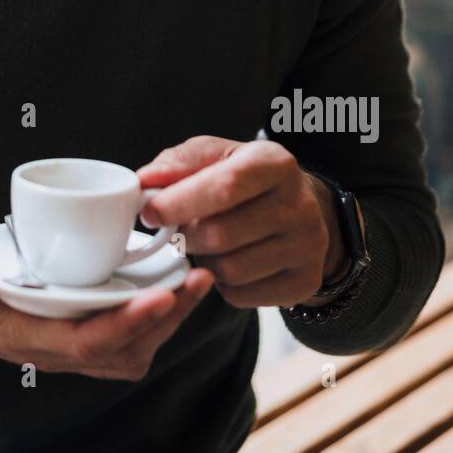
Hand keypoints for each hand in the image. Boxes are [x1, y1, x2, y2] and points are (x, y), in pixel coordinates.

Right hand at [0, 226, 214, 380]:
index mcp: (20, 332)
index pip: (87, 343)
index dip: (130, 323)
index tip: (164, 292)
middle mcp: (47, 346)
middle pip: (122, 351)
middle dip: (165, 318)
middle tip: (197, 275)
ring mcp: (60, 341)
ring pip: (128, 349)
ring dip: (166, 318)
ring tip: (193, 277)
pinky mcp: (69, 325)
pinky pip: (122, 333)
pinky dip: (152, 313)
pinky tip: (166, 278)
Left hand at [136, 137, 346, 309]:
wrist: (296, 208)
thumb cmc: (244, 179)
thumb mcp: (215, 156)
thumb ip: (178, 163)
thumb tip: (144, 181)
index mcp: (275, 163)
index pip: (225, 187)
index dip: (180, 203)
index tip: (150, 212)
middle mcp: (300, 204)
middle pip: (221, 235)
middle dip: (186, 236)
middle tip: (178, 230)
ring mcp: (308, 246)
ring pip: (230, 270)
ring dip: (203, 261)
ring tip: (205, 244)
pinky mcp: (305, 281)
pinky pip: (242, 296)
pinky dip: (223, 284)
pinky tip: (227, 261)